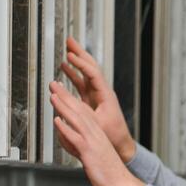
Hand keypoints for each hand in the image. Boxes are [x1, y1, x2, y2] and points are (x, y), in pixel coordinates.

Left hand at [50, 80, 144, 185]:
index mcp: (97, 134)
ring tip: (53, 96)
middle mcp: (96, 135)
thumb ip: (76, 146)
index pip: (83, 111)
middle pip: (79, 110)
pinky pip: (76, 137)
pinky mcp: (90, 152)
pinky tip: (57, 121)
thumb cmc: (108, 173)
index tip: (61, 91)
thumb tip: (64, 139)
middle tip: (54, 85)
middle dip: (65, 96)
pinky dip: (65, 128)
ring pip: (77, 120)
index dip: (71, 99)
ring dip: (63, 106)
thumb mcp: (91, 156)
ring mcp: (93, 142)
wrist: (122, 185)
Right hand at [61, 37, 134, 163]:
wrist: (121, 144)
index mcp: (105, 95)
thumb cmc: (113, 136)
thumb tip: (65, 104)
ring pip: (85, 73)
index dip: (80, 63)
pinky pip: (81, 83)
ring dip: (76, 61)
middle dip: (80, 53)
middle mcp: (102, 92)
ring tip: (67, 49)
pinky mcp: (91, 100)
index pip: (93, 73)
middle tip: (70, 40)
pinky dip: (73, 74)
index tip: (70, 55)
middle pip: (91, 67)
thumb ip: (81, 114)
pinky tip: (65, 68)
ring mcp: (96, 95)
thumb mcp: (97, 126)